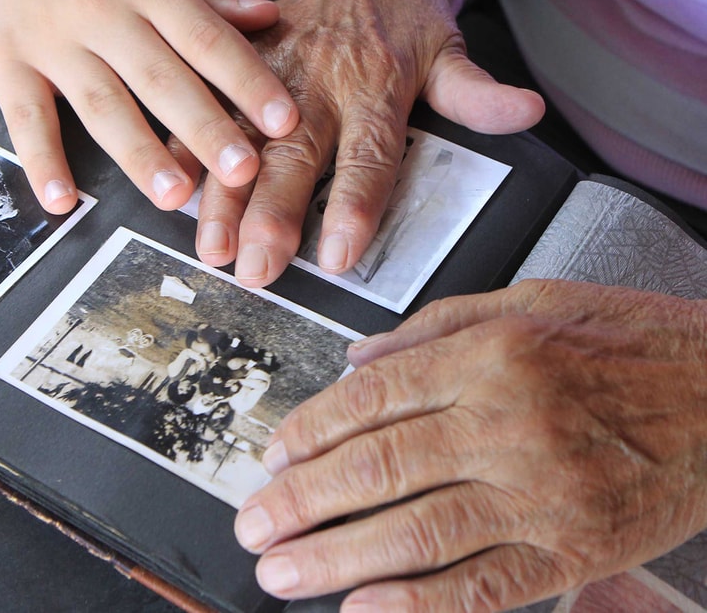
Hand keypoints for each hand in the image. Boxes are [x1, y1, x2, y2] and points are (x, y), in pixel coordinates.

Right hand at [0, 0, 297, 212]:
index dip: (248, 82)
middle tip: (241, 172)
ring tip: (174, 196)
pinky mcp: (7, 61)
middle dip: (205, 130)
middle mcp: (104, 14)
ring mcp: (53, 40)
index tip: (283, 121)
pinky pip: (25, 116)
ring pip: (102, 106)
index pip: (208, 40)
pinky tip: (62, 199)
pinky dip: (40, 160)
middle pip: (162, 81)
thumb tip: (265, 17)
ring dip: (140, 155)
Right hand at [187, 0, 543, 285]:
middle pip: (297, 155)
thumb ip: (477, 92)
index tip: (335, 254)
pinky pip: (213, 105)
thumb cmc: (402, 6)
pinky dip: (190, 144)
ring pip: (246, 138)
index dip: (354, 207)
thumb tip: (526, 115)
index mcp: (375, 86)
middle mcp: (321, 82)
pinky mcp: (246, 62)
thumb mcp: (447, 47)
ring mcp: (278, 73)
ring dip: (225, 194)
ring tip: (210, 243)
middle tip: (256, 265)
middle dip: (273, 214)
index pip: (369, 157)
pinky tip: (172, 182)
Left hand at [234, 280, 706, 610]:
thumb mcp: (530, 300)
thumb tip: (359, 359)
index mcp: (491, 354)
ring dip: (338, 557)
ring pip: (418, 530)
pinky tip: (365, 611)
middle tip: (255, 522)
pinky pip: (485, 584)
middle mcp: (508, 419)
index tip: (274, 455)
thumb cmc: (627, 340)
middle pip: (380, 465)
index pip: (372, 397)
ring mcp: (541, 490)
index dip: (311, 430)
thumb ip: (434, 325)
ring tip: (282, 570)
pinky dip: (420, 606)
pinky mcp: (574, 547)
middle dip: (304, 500)